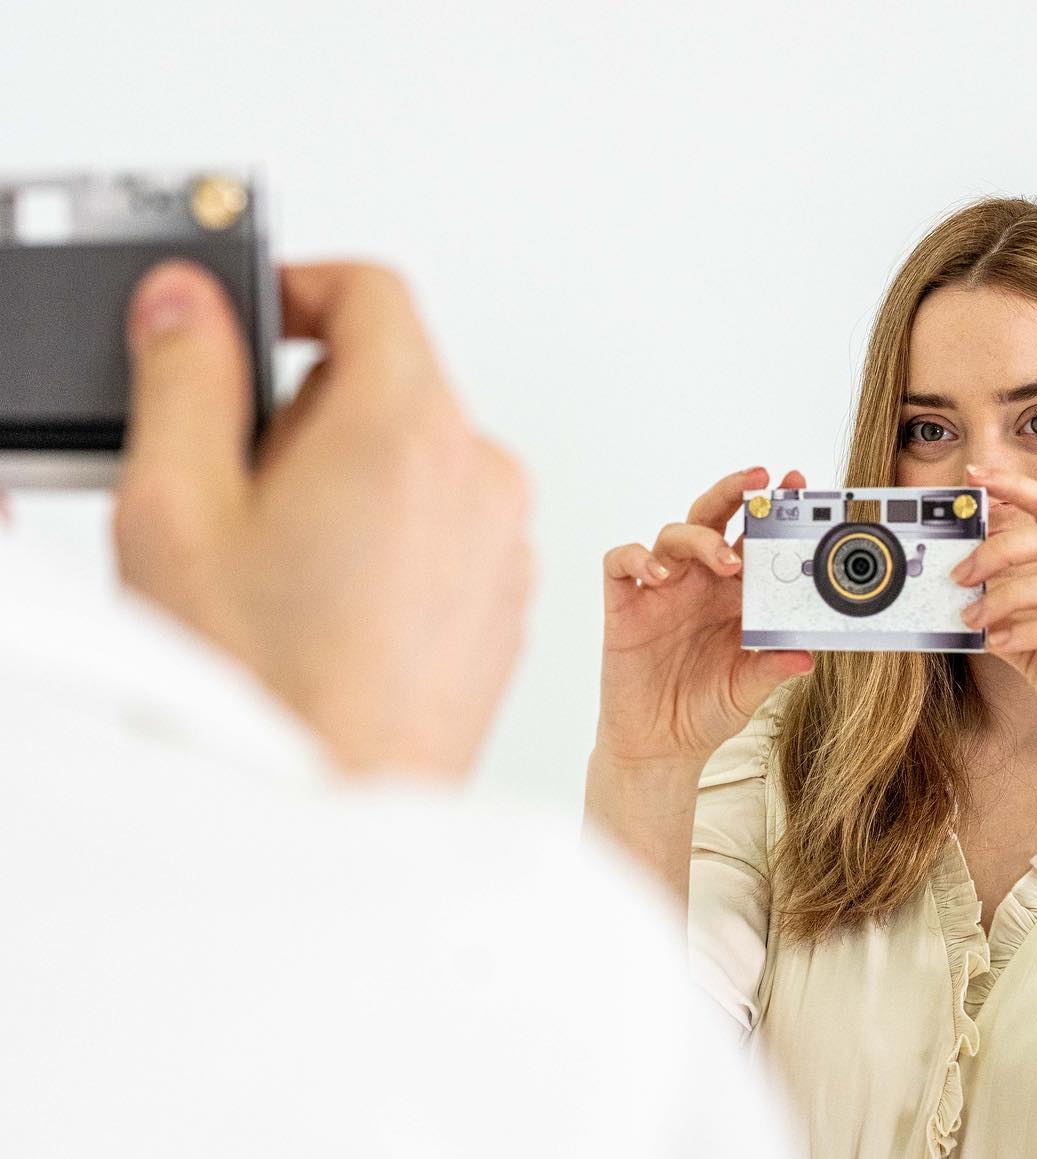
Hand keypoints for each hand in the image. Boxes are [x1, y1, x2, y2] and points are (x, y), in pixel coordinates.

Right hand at [115, 259, 531, 774]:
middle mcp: (479, 477)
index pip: (374, 293)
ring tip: (287, 567)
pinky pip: (448, 525)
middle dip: (312, 407)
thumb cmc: (265, 687)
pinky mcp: (505, 599)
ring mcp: (502, 543)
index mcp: (406, 432)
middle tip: (243, 485)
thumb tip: (191, 302)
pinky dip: (395, 534)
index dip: (300, 288)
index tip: (253, 317)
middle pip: (397, 381)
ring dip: (353, 476)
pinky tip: (336, 608)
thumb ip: (186, 375)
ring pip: (421, 457)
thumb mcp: (177, 507)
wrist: (336, 814)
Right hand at [595, 467, 813, 765]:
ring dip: (700, 538)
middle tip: (760, 481)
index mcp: (733, 593)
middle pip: (713, 517)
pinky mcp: (625, 605)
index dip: (773, 510)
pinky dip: (637, 558)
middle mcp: (698, 582)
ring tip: (725, 560)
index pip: (753, 537)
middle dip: (735, 492)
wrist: (660, 746)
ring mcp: (660, 590)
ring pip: (673, 534)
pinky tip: (658, 575)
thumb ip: (773, 668)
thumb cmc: (705, 711)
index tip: (798, 486)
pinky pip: (620, 563)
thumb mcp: (748, 689)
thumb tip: (805, 654)